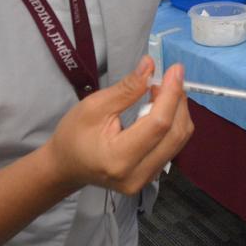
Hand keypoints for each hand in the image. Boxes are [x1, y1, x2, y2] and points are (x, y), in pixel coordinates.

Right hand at [47, 56, 192, 193]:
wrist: (66, 166)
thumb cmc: (73, 135)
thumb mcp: (94, 106)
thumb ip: (126, 89)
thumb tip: (150, 66)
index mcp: (118, 158)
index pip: (158, 124)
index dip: (171, 94)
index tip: (175, 69)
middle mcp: (137, 174)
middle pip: (175, 133)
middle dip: (177, 100)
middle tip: (168, 77)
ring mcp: (146, 179)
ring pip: (178, 140)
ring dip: (177, 110)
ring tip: (162, 91)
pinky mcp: (152, 176)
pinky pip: (173, 146)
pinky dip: (173, 123)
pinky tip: (160, 108)